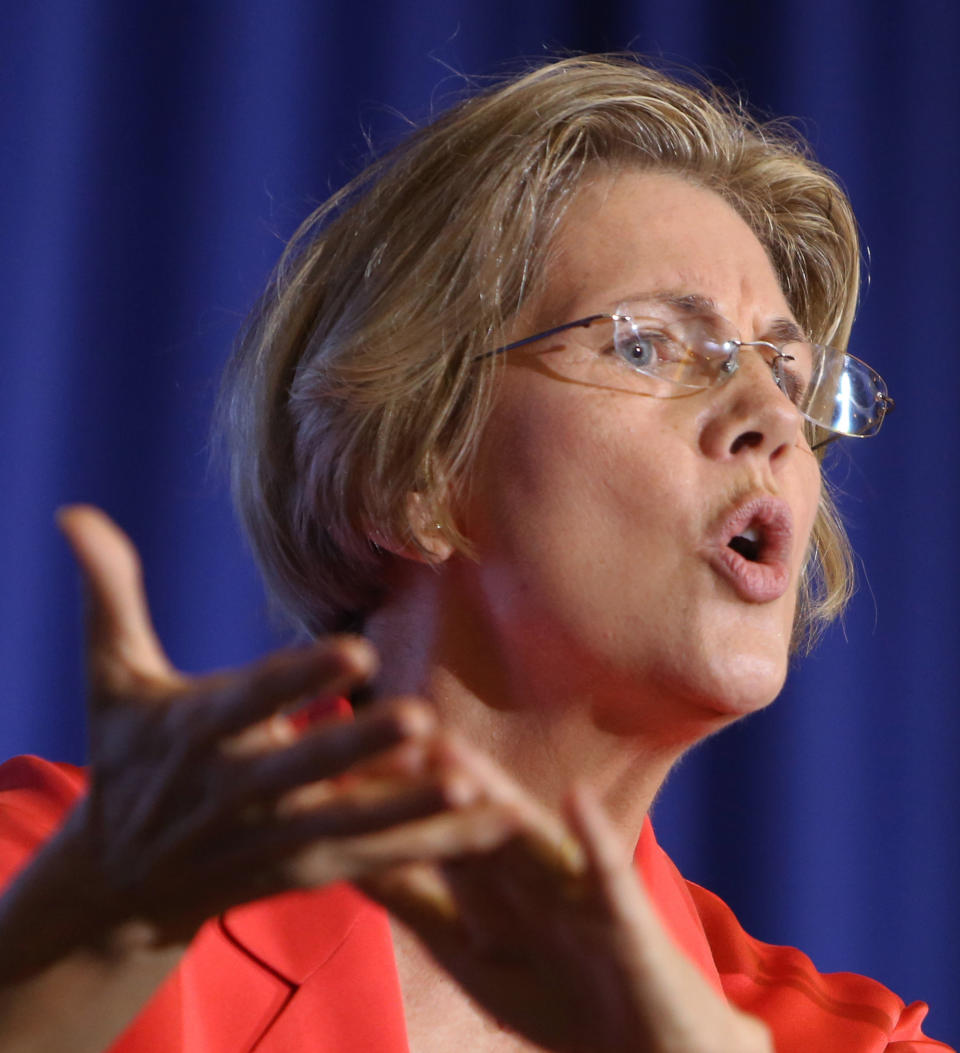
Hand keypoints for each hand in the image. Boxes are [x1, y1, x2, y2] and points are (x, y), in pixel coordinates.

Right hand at [47, 506, 516, 953]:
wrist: (117, 886)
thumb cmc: (126, 762)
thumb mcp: (112, 678)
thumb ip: (109, 596)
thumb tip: (74, 512)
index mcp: (197, 731)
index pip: (252, 700)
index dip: (300, 678)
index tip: (356, 650)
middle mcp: (237, 791)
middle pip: (305, 768)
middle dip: (360, 748)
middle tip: (422, 720)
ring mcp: (274, 840)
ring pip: (348, 826)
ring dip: (409, 808)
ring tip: (469, 783)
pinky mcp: (306, 874)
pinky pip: (376, 864)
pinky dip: (433, 848)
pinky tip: (492, 825)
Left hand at [364, 740, 771, 1052]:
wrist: (651, 1047)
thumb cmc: (559, 997)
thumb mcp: (473, 955)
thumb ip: (418, 905)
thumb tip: (346, 859)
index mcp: (491, 876)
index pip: (432, 826)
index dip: (386, 797)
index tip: (332, 759)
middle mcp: (529, 866)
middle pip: (471, 814)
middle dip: (423, 777)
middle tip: (376, 728)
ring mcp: (577, 885)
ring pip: (528, 832)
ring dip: (493, 791)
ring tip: (450, 747)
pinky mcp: (626, 914)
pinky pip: (609, 872)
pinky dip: (595, 837)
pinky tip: (578, 800)